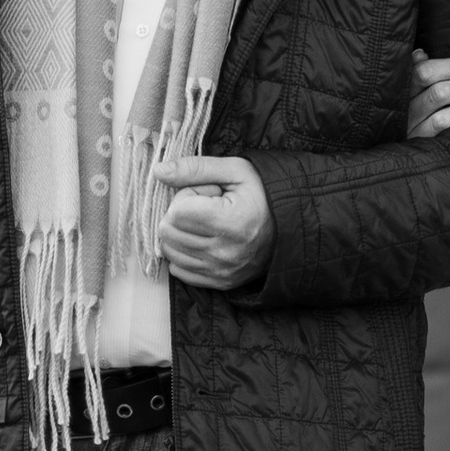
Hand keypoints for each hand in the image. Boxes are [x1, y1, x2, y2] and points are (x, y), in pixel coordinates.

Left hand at [153, 154, 274, 289]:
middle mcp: (226, 251)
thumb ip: (195, 168)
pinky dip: (183, 254)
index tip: (207, 194)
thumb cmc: (262, 194)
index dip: (187, 196)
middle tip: (203, 208)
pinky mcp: (220, 282)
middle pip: (168, 232)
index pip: (177, 211)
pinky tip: (202, 242)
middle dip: (179, 214)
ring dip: (179, 234)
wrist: (291, 227)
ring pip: (169, 251)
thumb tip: (158, 171)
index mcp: (232, 221)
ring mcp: (222, 271)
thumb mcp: (234, 171)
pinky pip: (178, 270)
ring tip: (204, 225)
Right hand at [406, 48, 449, 141]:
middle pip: (439, 93)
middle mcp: (408, 108)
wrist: (412, 147)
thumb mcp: (418, 86)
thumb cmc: (422, 105)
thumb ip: (421, 69)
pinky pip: (445, 135)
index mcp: (406, 88)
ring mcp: (415, 128)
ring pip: (443, 116)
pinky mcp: (424, 144)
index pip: (425, 71)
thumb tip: (420, 53)